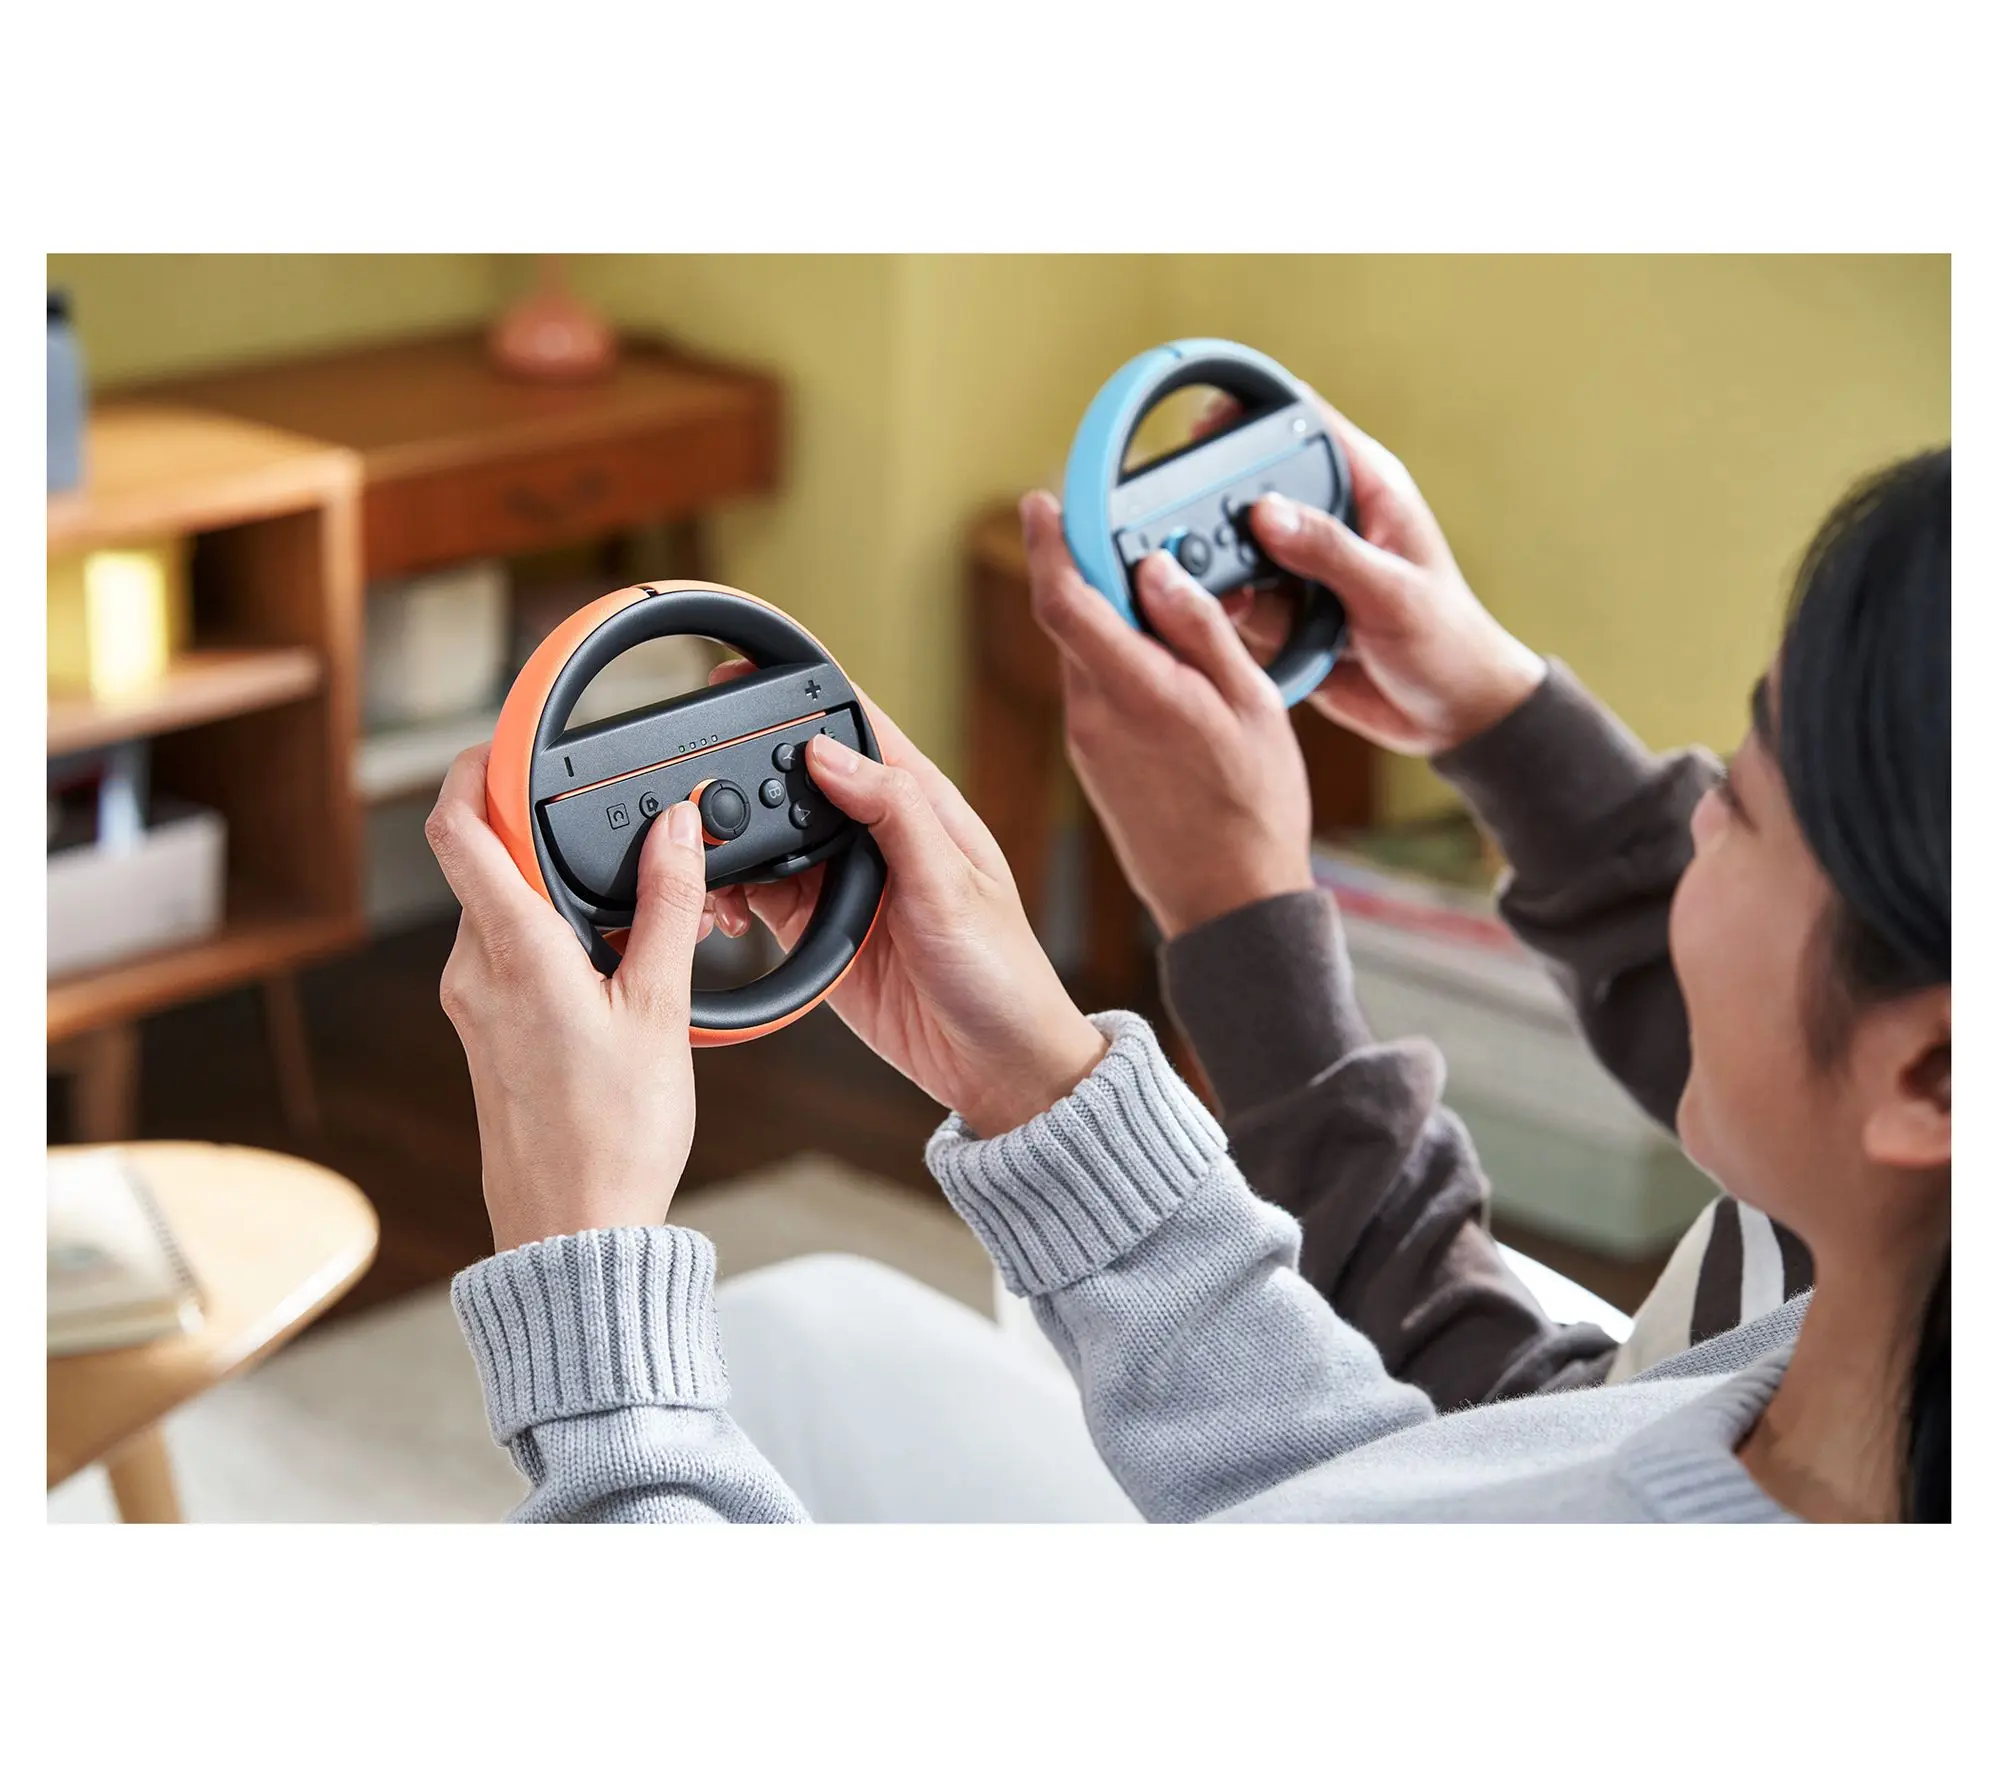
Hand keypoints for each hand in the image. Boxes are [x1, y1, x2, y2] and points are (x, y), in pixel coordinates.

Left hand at [426, 746, 714, 1251]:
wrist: (575, 1234)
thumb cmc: (613, 1138)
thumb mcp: (659, 1010)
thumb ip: (665, 908)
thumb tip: (672, 831)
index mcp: (512, 953)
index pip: (459, 828)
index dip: (474, 768)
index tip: (508, 740)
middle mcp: (474, 973)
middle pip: (487, 862)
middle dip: (546, 832)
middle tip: (617, 829)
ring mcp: (473, 1006)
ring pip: (503, 910)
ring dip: (557, 891)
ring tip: (634, 908)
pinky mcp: (486, 1035)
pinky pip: (509, 956)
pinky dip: (553, 937)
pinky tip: (612, 965)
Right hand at [704, 674, 1106, 1137]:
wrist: (995, 1067)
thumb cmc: (1001, 972)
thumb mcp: (951, 886)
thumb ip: (892, 813)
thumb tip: (827, 752)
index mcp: (919, 800)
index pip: (852, 724)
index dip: (797, 694)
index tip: (738, 676)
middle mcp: (876, 832)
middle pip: (793, 776)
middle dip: (742, 773)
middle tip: (697, 788)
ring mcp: (844, 880)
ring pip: (766, 835)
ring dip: (729, 841)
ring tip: (702, 855)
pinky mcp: (818, 928)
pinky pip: (759, 894)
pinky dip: (730, 895)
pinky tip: (723, 907)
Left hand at [1019, 490, 1315, 941]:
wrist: (1229, 900)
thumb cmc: (1254, 807)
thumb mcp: (1250, 704)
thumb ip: (1198, 629)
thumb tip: (1154, 569)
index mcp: (1133, 690)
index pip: (1063, 599)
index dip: (1049, 542)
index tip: (1043, 503)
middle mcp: (1093, 714)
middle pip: (1074, 619)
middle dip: (1102, 575)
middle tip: (1150, 555)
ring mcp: (1087, 742)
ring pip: (1088, 656)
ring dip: (1119, 625)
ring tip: (1182, 626)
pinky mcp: (1093, 763)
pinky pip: (1098, 693)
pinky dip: (1123, 667)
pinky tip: (1174, 680)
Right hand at [1208, 391, 1545, 755]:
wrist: (1450, 716)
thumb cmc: (1447, 643)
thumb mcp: (1392, 593)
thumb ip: (1330, 551)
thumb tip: (1265, 512)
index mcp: (1366, 489)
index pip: (1302, 423)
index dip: (1251, 412)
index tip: (1202, 428)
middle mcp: (1328, 520)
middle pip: (1251, 488)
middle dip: (1222, 515)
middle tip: (1199, 539)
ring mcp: (1302, 567)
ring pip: (1235, 550)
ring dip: (1226, 575)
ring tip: (1245, 601)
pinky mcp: (1286, 611)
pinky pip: (1239, 601)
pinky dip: (1234, 615)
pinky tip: (1251, 629)